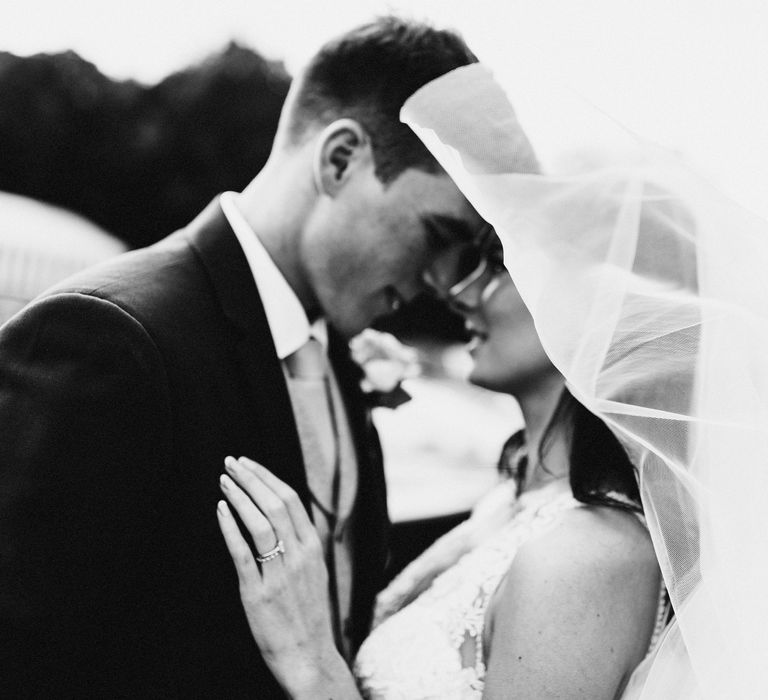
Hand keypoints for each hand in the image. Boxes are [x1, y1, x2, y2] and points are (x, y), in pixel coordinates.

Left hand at [217, 456, 355, 697]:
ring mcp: (280, 574)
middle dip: (251, 479)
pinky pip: (243, 553)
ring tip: (223, 481)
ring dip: (240, 496)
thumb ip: (300, 544)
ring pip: (260, 523)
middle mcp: (299, 555)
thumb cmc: (308, 614)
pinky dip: (231, 528)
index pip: (290, 500)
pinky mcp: (259, 593)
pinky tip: (220, 511)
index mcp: (313, 547)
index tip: (248, 463)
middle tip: (231, 463)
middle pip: (275, 504)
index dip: (267, 477)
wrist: (308, 656)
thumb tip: (282, 515)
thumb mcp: (313, 572)